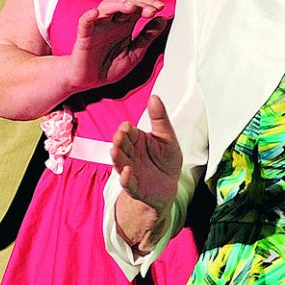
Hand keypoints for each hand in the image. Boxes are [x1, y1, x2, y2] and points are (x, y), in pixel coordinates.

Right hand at [62, 0, 165, 93]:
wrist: (88, 82)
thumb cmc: (108, 67)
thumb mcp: (134, 54)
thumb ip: (147, 37)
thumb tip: (162, 20)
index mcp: (125, 26)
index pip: (137, 8)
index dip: (148, 5)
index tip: (160, 8)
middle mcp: (112, 23)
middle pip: (124, 4)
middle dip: (138, 5)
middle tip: (151, 10)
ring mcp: (98, 28)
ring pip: (106, 8)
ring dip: (118, 5)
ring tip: (131, 7)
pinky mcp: (84, 37)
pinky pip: (84, 23)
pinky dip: (88, 17)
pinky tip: (95, 13)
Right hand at [110, 94, 183, 211]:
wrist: (168, 186)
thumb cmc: (165, 160)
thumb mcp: (167, 137)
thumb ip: (159, 118)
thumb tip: (154, 97)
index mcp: (136, 140)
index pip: (128, 132)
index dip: (126, 130)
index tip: (127, 127)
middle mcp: (129, 155)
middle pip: (121, 146)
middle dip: (119, 141)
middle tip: (119, 137)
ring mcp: (130, 171)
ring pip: (120, 163)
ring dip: (117, 157)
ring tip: (115, 150)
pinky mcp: (134, 187)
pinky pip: (128, 183)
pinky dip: (125, 178)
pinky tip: (127, 171)